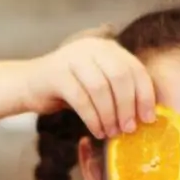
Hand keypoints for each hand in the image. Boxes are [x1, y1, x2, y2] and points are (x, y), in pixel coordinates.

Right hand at [22, 34, 156, 137]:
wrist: (29, 85)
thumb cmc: (69, 89)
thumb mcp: (99, 83)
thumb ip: (119, 90)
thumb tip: (147, 114)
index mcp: (107, 48)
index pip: (135, 69)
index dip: (145, 95)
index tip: (149, 118)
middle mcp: (92, 47)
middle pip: (120, 77)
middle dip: (128, 106)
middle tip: (129, 129)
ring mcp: (72, 58)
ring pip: (100, 89)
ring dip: (109, 115)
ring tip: (111, 132)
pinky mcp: (56, 74)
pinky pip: (81, 99)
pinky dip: (92, 119)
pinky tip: (97, 131)